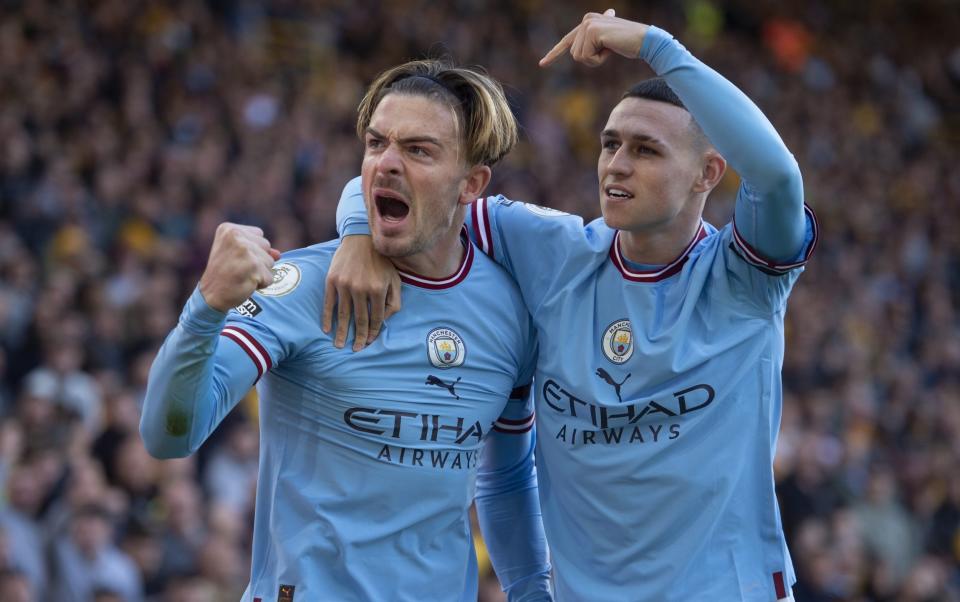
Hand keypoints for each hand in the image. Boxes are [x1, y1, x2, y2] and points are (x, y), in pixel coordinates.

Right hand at [199, 223, 280, 311]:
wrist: (211, 296)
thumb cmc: (224, 274)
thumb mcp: (236, 255)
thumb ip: (258, 248)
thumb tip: (278, 254)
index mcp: (229, 229)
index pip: (259, 234)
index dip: (252, 249)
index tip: (235, 258)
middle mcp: (236, 236)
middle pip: (266, 246)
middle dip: (258, 260)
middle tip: (238, 268)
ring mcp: (245, 251)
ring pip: (270, 262)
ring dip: (260, 272)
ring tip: (241, 275)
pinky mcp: (254, 266)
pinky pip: (270, 277)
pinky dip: (261, 283)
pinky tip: (245, 283)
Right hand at [322, 235, 400, 350]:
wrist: (361, 238)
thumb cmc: (381, 261)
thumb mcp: (394, 279)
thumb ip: (394, 300)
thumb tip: (385, 321)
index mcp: (378, 289)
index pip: (376, 318)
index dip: (373, 332)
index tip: (369, 342)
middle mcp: (361, 288)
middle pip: (360, 319)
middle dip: (358, 337)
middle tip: (356, 350)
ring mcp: (345, 284)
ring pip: (344, 314)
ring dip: (342, 332)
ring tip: (339, 345)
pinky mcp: (332, 280)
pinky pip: (329, 303)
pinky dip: (327, 317)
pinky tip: (327, 329)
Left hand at [539, 9, 648, 67]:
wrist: (644, 40)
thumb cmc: (629, 43)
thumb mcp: (609, 41)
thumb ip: (597, 37)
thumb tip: (596, 26)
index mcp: (588, 21)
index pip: (567, 41)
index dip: (554, 54)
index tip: (542, 64)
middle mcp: (586, 20)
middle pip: (574, 54)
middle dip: (591, 59)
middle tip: (609, 49)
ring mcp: (588, 25)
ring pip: (579, 57)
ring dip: (595, 59)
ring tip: (611, 48)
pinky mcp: (592, 32)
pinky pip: (586, 57)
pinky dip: (599, 59)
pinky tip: (611, 48)